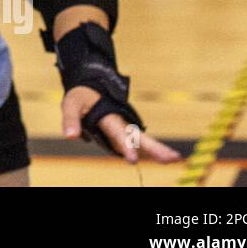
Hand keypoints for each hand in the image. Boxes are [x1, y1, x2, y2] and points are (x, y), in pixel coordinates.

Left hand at [62, 86, 180, 163]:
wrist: (90, 87)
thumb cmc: (81, 97)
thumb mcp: (70, 104)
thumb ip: (70, 120)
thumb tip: (70, 136)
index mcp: (108, 116)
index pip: (118, 133)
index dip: (126, 146)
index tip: (133, 159)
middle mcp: (121, 123)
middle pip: (140, 137)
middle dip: (155, 148)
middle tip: (172, 158)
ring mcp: (124, 129)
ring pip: (143, 141)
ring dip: (159, 149)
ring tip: (176, 159)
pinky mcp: (124, 134)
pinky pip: (138, 143)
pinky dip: (151, 151)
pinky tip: (164, 158)